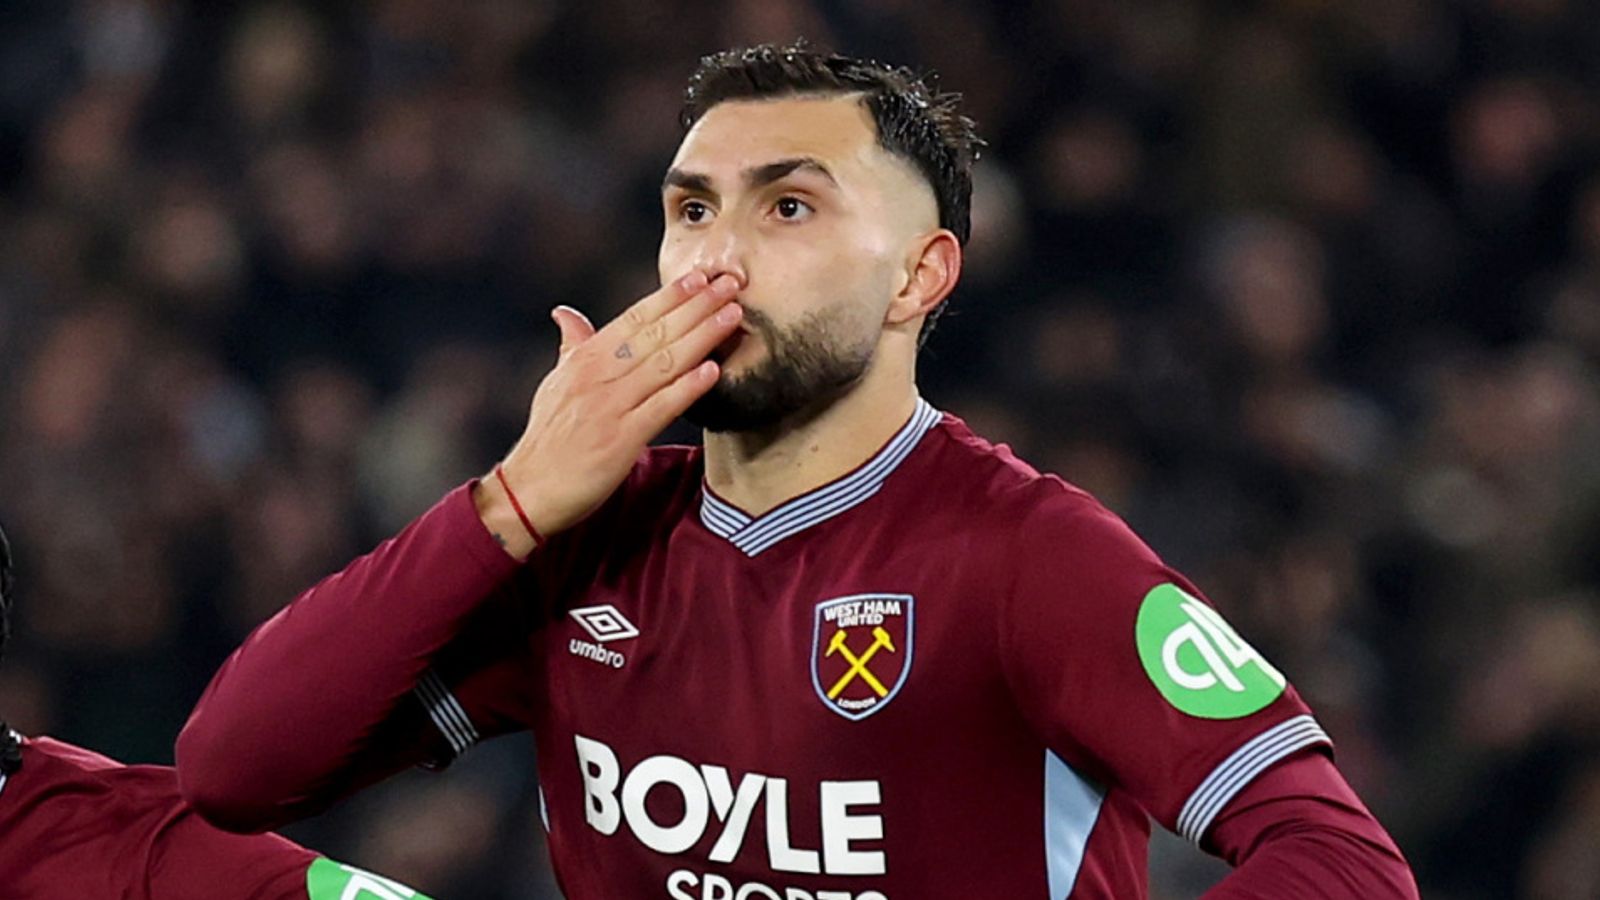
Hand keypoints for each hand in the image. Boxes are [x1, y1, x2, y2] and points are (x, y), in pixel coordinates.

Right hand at [475, 270, 742, 556]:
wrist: (529, 490)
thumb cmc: (548, 438)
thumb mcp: (556, 384)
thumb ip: (572, 347)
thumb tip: (565, 313)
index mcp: (585, 359)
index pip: (634, 318)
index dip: (669, 296)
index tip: (700, 277)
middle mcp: (598, 376)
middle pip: (655, 333)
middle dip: (696, 306)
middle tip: (730, 283)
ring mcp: (610, 406)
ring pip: (663, 363)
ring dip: (702, 336)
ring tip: (732, 315)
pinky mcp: (620, 440)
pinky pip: (661, 407)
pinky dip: (688, 387)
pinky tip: (714, 370)